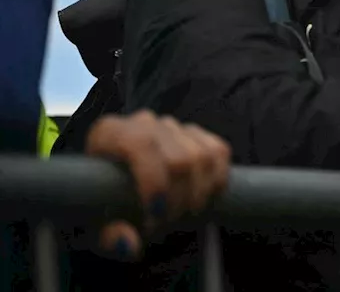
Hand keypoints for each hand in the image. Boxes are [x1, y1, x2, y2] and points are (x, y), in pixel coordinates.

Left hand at [85, 111, 231, 259]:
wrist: (110, 195)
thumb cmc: (98, 207)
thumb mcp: (94, 227)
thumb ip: (109, 236)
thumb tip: (129, 243)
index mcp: (108, 133)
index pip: (141, 144)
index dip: (155, 180)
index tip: (156, 214)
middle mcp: (142, 123)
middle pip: (180, 157)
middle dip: (180, 198)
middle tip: (167, 224)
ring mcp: (171, 125)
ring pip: (204, 156)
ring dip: (199, 194)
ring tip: (181, 216)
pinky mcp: (195, 133)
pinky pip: (219, 151)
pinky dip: (217, 181)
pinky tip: (201, 200)